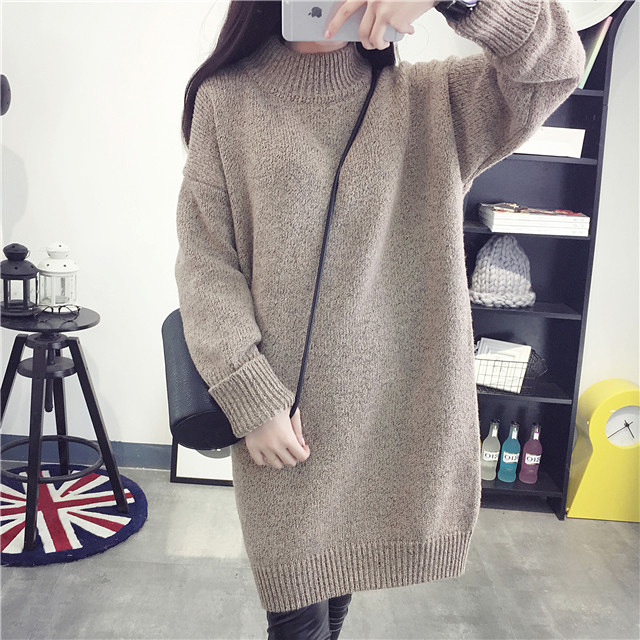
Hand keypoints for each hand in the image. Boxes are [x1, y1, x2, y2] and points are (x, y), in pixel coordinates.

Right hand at [245, 406, 309, 468]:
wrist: (255, 399)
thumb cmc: (276, 403)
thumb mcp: (293, 412)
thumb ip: (298, 429)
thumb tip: (302, 444)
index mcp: (287, 437)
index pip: (301, 456)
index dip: (305, 453)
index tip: (304, 448)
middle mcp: (275, 445)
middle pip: (289, 462)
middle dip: (294, 456)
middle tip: (293, 449)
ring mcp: (263, 447)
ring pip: (276, 464)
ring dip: (281, 460)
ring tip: (282, 452)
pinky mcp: (252, 446)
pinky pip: (260, 462)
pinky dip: (265, 461)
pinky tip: (269, 454)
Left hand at [324, 0, 439, 49]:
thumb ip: (374, 1)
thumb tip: (368, 17)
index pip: (346, 9)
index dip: (335, 23)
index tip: (327, 34)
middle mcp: (373, 0)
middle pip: (362, 31)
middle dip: (364, 42)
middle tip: (368, 45)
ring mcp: (384, 11)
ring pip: (374, 39)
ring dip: (379, 45)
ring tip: (386, 42)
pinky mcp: (396, 20)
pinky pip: (395, 34)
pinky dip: (403, 32)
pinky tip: (409, 27)